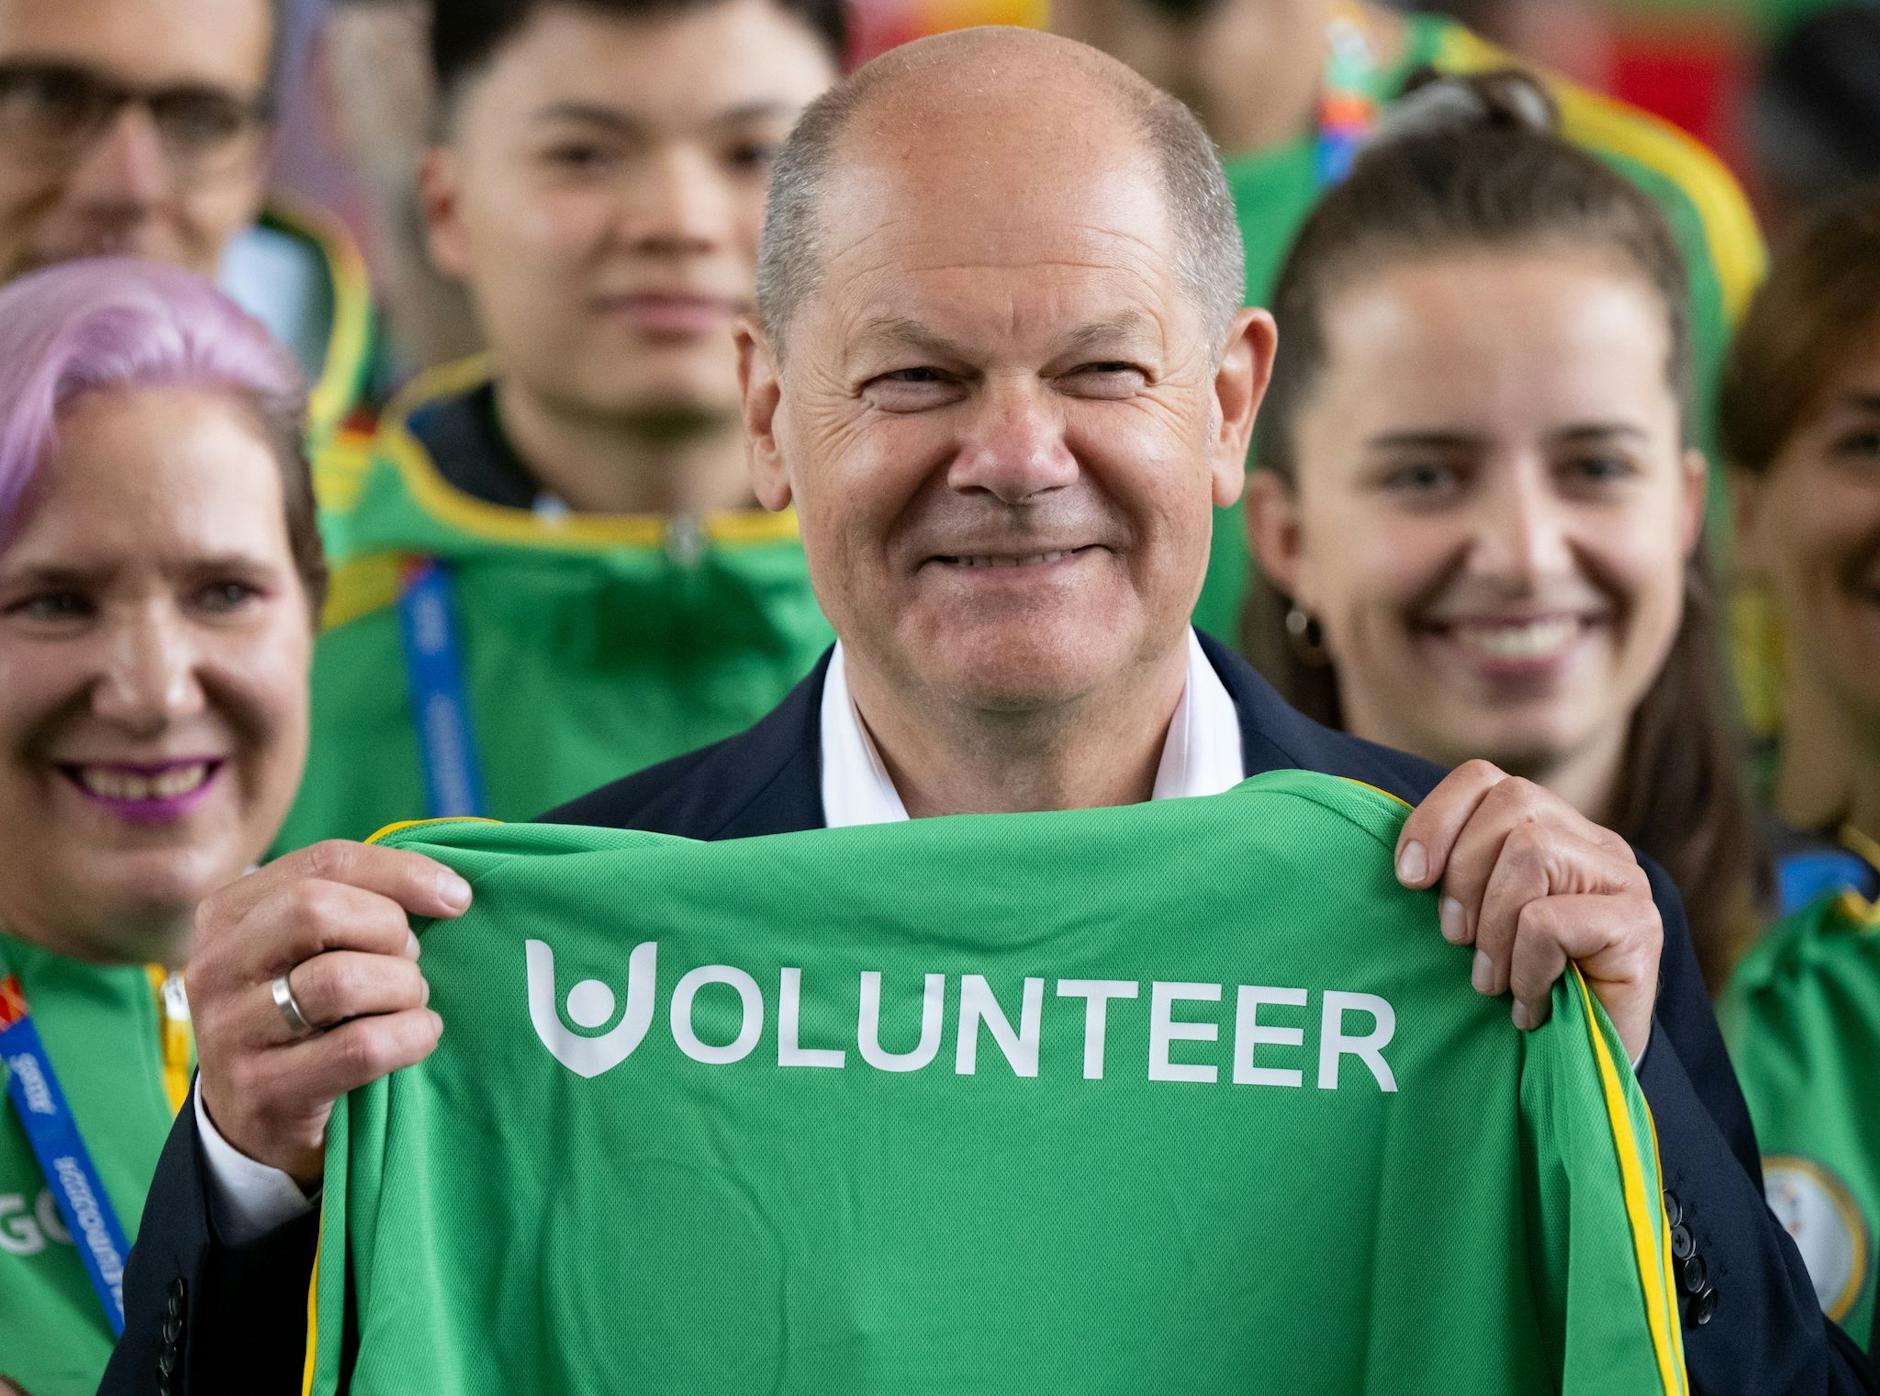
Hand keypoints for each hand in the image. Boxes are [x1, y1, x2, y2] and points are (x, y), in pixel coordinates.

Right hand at [188, 840, 471, 1186]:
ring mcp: (230, 1031)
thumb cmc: (307, 1011)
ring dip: (402, 988)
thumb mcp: (312, 947)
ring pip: (341, 980)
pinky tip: (419, 1036)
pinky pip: (361, 1047)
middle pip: (317, 909)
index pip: (323, 862)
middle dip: (389, 930)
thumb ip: (357, 901)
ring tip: (409, 1002)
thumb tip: (449, 889)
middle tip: (410, 959)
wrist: (257, 1118)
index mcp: (228, 913)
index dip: (400, 872)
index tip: (456, 896)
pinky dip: (411, 1036)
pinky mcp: (263, 1089)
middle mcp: (216, 966)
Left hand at [1393, 761, 1660, 1062]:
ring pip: (1531, 852)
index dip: (1435, 818)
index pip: (1485, 778)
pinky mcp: (1641, 927)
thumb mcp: (1474, 924)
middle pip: (1511, 804)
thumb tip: (1403, 863)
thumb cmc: (1519, 994)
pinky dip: (1525, 967)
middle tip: (1456, 941)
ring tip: (1492, 980)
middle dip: (1464, 876)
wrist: (1585, 1072)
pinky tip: (1529, 1004)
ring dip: (1494, 927)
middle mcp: (1594, 843)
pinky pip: (1549, 920)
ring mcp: (1624, 881)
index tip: (1408, 879)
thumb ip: (1451, 878)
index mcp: (1551, 829)